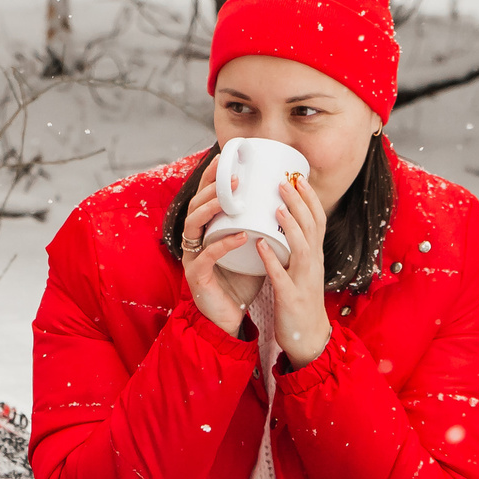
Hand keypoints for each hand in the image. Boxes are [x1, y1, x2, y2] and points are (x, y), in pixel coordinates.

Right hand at [178, 161, 266, 335]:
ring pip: (192, 225)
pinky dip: (223, 244)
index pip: (204, 198)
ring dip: (211, 208)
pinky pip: (206, 256)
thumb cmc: (241, 283)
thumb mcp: (252, 249)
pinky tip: (241, 235)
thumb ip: (260, 228)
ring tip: (232, 198)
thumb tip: (286, 203)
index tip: (226, 159)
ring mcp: (191, 258)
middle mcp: (194, 242)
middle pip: (194, 206)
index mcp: (206, 232)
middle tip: (235, 178)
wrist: (230, 319)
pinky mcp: (196, 277)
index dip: (212, 178)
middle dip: (212, 189)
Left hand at [256, 171, 332, 364]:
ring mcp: (303, 281)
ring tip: (276, 208)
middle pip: (311, 228)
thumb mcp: (302, 270)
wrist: (308, 338)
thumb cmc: (300, 302)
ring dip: (290, 227)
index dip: (310, 199)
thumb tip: (285, 224)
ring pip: (301, 249)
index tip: (299, 177)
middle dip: (300, 203)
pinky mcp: (290, 299)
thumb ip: (294, 249)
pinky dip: (272, 260)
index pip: (317, 221)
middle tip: (285, 181)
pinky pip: (281, 277)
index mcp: (315, 257)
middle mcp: (313, 265)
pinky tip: (260, 247)